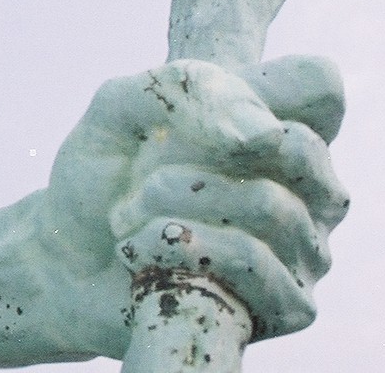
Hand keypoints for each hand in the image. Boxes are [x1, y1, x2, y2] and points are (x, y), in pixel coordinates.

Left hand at [34, 55, 348, 357]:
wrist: (66, 263)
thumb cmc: (102, 179)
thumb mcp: (116, 111)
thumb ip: (181, 89)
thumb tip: (261, 133)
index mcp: (273, 124)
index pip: (318, 81)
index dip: (260, 84)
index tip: (193, 105)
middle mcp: (306, 184)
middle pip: (300, 145)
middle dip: (197, 156)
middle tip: (143, 177)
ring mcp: (307, 246)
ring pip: (270, 205)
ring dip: (174, 207)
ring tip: (131, 219)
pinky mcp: (290, 303)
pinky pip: (253, 262)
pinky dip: (182, 251)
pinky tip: (148, 258)